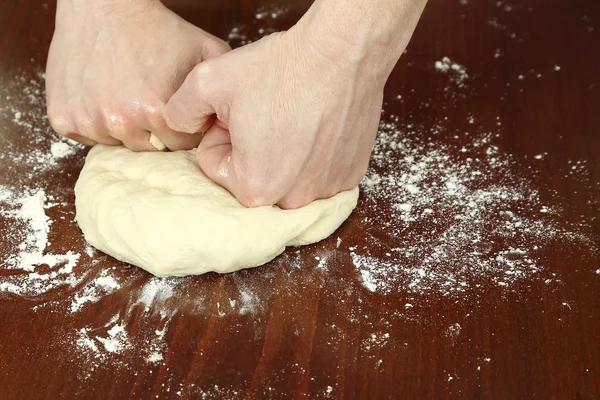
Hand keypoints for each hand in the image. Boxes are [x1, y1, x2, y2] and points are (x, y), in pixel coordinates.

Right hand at [46, 0, 230, 150]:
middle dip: (154, 130)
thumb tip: (230, 121)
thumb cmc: (158, 28)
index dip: (182, 127)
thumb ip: (221, 88)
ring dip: (124, 127)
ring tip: (126, 94)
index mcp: (157, 111)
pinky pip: (87, 136)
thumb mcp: (205, 51)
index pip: (180, 146)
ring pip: (118, 144)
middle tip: (150, 100)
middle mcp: (121, 121)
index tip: (176, 107)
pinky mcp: (64, 118)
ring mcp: (89, 121)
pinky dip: (95, 121)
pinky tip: (103, 96)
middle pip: (149, 148)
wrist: (105, 5)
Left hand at [163, 28, 385, 207]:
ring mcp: (327, 189)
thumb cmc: (282, 69)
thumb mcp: (209, 81)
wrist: (342, 52)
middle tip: (266, 112)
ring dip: (282, 152)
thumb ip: (179, 111)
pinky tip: (317, 126)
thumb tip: (177, 126)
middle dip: (250, 148)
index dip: (221, 133)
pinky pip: (318, 173)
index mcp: (255, 187)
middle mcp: (294, 199)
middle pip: (252, 176)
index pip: (216, 167)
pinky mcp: (350, 175)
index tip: (239, 113)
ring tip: (292, 117)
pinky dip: (314, 154)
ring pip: (286, 176)